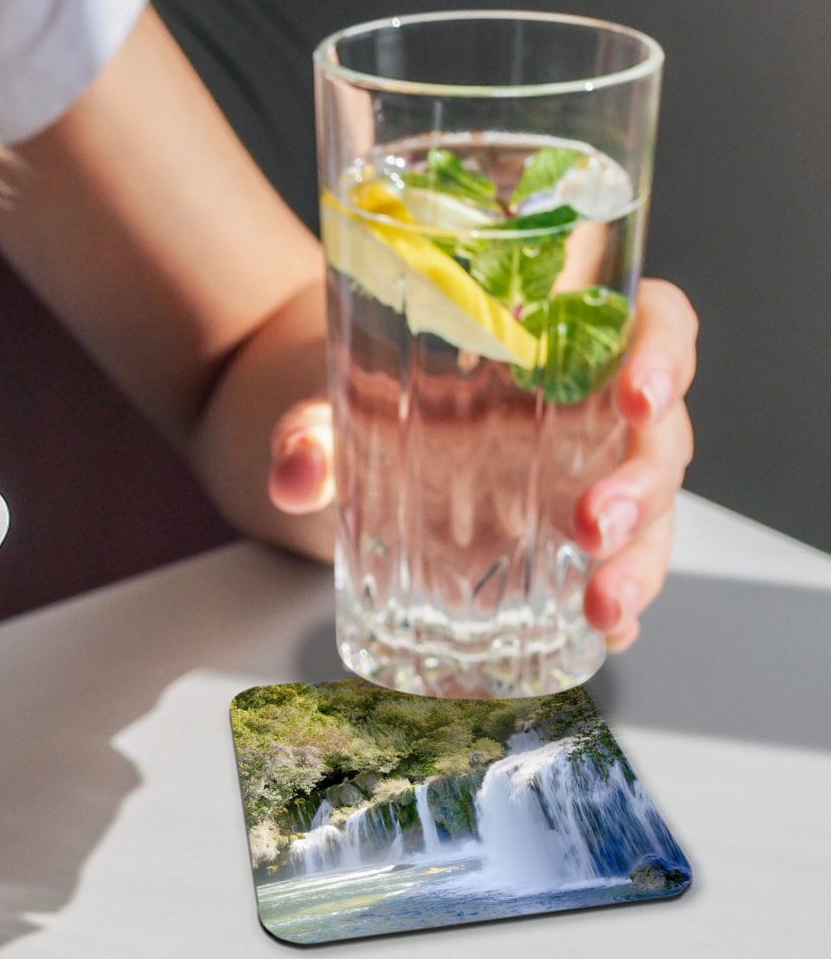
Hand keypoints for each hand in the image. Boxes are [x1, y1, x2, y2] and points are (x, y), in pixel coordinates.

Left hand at [267, 278, 696, 651]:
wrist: (336, 436)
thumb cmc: (360, 391)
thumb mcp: (331, 400)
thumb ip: (309, 429)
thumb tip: (294, 474)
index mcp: (555, 343)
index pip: (651, 322)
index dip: (664, 351)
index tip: (637, 392)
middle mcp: (586, 411)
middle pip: (658, 436)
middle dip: (642, 486)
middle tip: (595, 526)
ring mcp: (582, 479)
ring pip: (651, 513)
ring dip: (640, 562)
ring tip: (604, 608)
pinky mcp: (562, 542)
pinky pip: (612, 569)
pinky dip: (620, 605)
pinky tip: (607, 636)